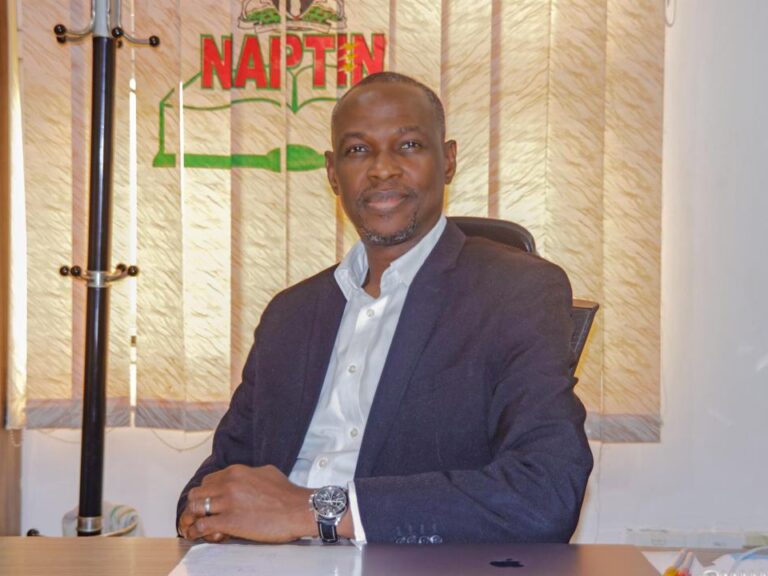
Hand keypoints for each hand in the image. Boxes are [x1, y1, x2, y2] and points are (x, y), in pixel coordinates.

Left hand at [178, 464, 314, 542]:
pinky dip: (198, 531)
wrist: (298, 510)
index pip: (208, 480)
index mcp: (236, 471)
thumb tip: (243, 479)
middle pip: (197, 493)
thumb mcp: (266, 472)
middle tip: (199, 515)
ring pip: (195, 508)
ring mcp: (228, 502)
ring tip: (195, 527)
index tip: (209, 503)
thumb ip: (249, 473)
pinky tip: (201, 534)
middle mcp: (228, 484)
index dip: (206, 493)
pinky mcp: (229, 521)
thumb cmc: (287, 494)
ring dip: (193, 519)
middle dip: (196, 505)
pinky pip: (202, 525)